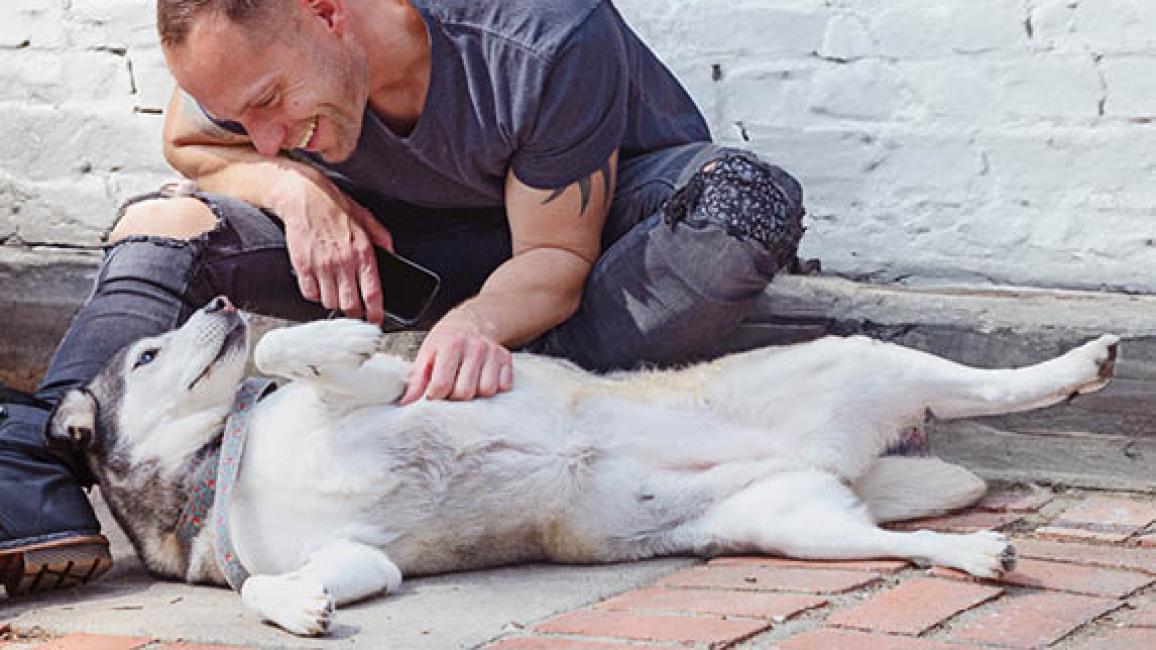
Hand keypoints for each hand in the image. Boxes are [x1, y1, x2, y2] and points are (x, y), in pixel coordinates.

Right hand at [268, 171, 393, 324]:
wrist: (303, 197)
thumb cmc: (333, 206)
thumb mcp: (365, 217)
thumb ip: (381, 236)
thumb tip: (392, 252)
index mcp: (362, 251)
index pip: (372, 292)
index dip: (376, 312)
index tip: (376, 321)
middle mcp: (343, 262)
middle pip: (350, 305)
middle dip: (354, 312)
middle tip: (354, 309)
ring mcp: (322, 266)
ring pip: (330, 302)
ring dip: (333, 301)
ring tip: (335, 291)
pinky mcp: (303, 266)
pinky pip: (310, 294)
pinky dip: (315, 294)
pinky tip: (319, 284)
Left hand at [399, 310, 513, 403]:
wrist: (469, 323)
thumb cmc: (445, 341)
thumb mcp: (426, 355)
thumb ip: (416, 381)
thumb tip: (406, 402)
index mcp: (450, 345)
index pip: (442, 385)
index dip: (435, 395)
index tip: (434, 392)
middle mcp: (474, 347)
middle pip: (465, 392)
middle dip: (455, 395)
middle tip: (451, 387)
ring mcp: (492, 352)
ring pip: (487, 391)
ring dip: (476, 393)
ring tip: (467, 383)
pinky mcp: (506, 358)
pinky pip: (503, 386)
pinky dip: (493, 387)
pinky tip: (482, 378)